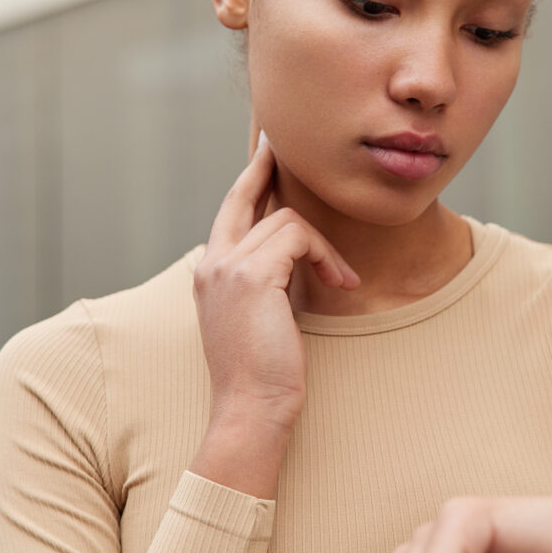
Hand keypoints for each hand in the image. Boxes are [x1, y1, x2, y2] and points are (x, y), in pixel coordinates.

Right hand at [192, 136, 359, 437]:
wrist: (250, 409)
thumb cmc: (263, 374)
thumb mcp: (260, 316)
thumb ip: (265, 280)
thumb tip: (292, 251)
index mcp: (210, 274)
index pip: (229, 213)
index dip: (249, 181)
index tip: (265, 155)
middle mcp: (212, 263)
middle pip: (243, 196)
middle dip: (265, 165)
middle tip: (281, 144)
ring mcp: (227, 266)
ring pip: (286, 220)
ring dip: (323, 247)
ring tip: (341, 279)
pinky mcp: (252, 273)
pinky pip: (299, 236)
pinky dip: (326, 255)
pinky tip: (341, 282)